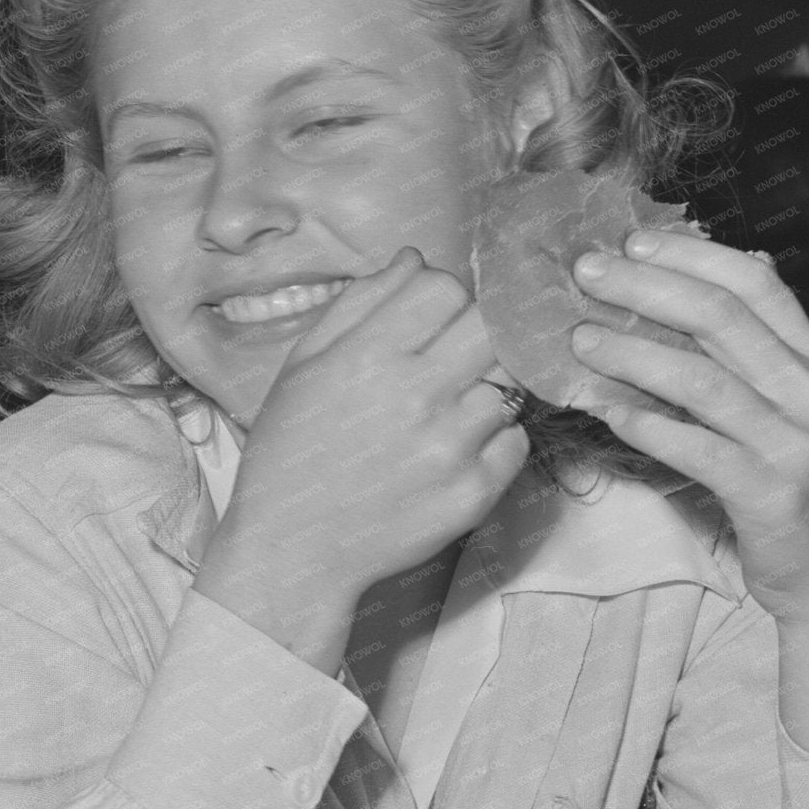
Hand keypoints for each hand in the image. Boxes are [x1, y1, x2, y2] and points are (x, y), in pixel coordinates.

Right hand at [212, 249, 531, 607]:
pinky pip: (516, 440)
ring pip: (509, 383)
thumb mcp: (304, 366)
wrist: (293, 548)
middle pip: (489, 326)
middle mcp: (415, 396)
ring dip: (485, 390)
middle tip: (448, 360)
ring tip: (443, 414)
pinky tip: (451, 452)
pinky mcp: (475, 493)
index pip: (445, 287)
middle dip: (472, 335)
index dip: (440, 297)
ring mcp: (451, 447)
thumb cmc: (291, 450)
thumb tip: (416, 260)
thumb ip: (360, 304)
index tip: (427, 321)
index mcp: (366, 357)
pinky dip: (493, 441)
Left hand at [569, 230, 808, 623]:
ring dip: (634, 354)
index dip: (692, 257)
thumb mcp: (792, 403)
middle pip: (722, 320)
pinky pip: (700, 452)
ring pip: (704, 382)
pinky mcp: (769, 495)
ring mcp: (793, 443)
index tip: (632, 240)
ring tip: (579, 340)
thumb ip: (762, 345)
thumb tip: (745, 263)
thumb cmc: (800, 480)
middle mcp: (808, 393)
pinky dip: (649, 427)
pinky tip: (605, 411)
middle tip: (586, 273)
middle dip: (647, 288)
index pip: (755, 288)